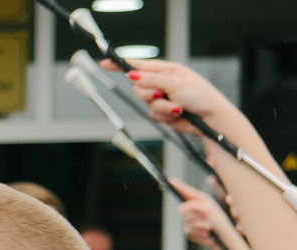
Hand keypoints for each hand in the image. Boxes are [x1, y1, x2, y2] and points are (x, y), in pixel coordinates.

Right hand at [104, 57, 236, 134]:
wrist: (210, 119)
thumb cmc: (201, 96)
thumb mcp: (176, 83)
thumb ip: (152, 80)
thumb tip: (133, 75)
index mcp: (167, 70)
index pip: (139, 66)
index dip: (121, 65)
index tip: (105, 63)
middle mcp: (163, 82)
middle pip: (139, 87)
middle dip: (149, 93)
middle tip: (161, 94)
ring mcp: (162, 97)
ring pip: (146, 103)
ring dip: (161, 107)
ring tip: (177, 107)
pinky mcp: (163, 112)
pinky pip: (153, 114)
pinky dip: (164, 115)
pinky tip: (177, 114)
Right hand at [172, 180, 233, 247]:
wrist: (221, 237)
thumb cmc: (219, 221)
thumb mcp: (208, 209)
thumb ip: (194, 206)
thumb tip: (179, 208)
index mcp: (199, 200)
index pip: (185, 191)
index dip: (177, 186)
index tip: (170, 181)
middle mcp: (193, 208)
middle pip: (184, 210)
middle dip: (195, 216)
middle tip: (206, 220)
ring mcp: (189, 220)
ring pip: (187, 222)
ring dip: (199, 226)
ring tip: (208, 228)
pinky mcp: (189, 230)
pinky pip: (188, 231)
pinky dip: (198, 233)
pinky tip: (206, 234)